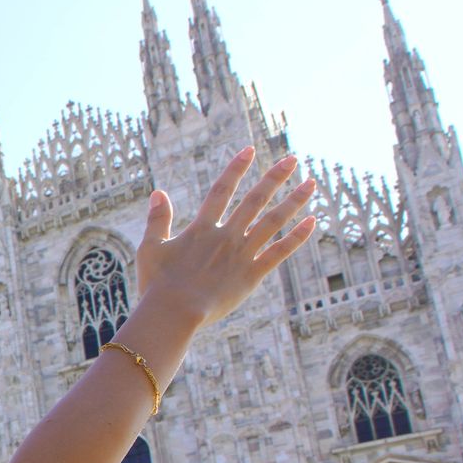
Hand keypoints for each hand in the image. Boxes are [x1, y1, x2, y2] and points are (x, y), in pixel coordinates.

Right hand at [134, 147, 317, 326]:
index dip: (236, 168)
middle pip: (255, 200)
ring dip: (293, 201)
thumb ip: (157, 219)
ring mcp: (241, 254)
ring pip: (273, 222)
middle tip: (292, 159)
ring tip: (311, 184)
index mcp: (202, 229)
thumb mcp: (151, 248)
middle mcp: (226, 236)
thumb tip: (158, 192)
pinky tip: (312, 221)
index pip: (221, 190)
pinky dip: (297, 237)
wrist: (174, 312)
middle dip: (275, 177)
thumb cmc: (157, 284)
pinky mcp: (252, 275)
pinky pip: (279, 252)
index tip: (250, 150)